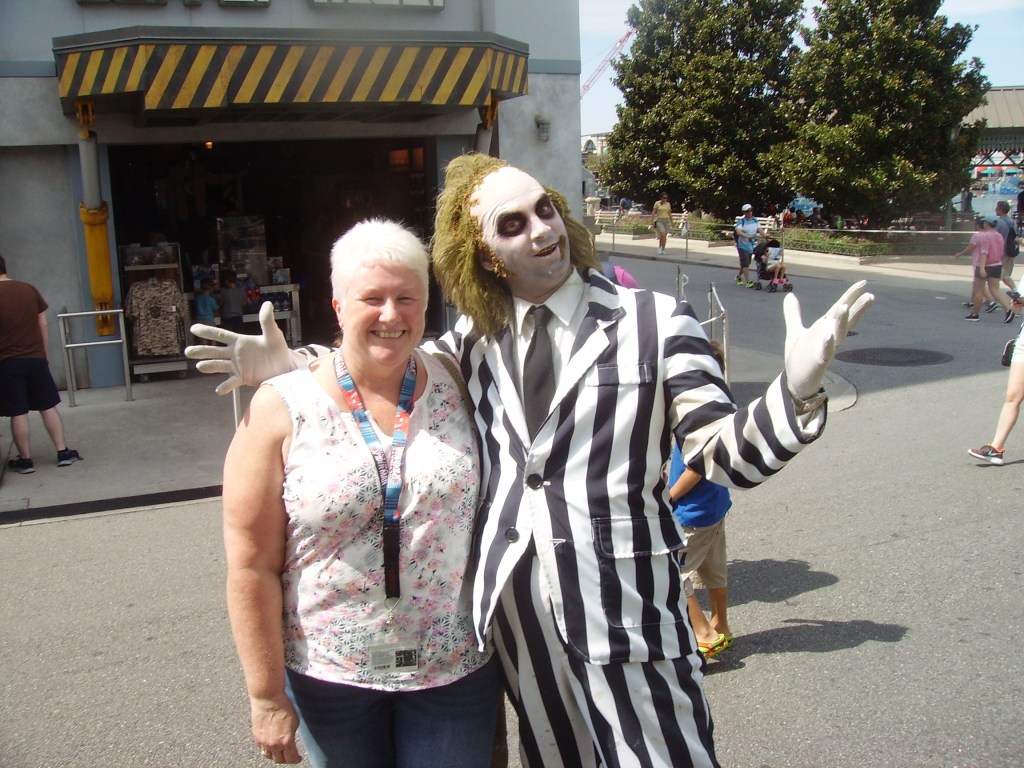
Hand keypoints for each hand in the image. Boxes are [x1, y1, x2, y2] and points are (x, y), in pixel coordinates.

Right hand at [185, 302, 299, 394]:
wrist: (284, 366)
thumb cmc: (277, 349)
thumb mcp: (273, 334)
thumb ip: (267, 321)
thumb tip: (267, 304)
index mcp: (239, 342)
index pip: (220, 335)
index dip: (207, 332)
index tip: (193, 328)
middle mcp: (234, 354)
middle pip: (214, 351)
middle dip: (201, 351)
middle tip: (188, 351)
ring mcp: (237, 366)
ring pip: (219, 365)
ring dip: (209, 366)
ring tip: (199, 366)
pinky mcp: (243, 378)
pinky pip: (232, 382)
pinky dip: (225, 386)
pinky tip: (219, 390)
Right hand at [250, 694, 301, 763]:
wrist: (268, 699)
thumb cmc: (283, 707)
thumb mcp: (295, 722)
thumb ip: (292, 734)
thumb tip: (290, 740)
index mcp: (286, 741)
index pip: (291, 758)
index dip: (296, 759)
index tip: (298, 758)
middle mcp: (274, 744)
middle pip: (279, 760)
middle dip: (286, 759)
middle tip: (289, 756)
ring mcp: (263, 742)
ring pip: (268, 756)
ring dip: (274, 755)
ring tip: (279, 752)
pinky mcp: (256, 737)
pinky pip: (261, 748)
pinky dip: (266, 748)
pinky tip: (270, 744)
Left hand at [783, 281, 873, 399]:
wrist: (794, 382)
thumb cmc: (799, 358)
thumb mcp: (795, 331)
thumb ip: (793, 314)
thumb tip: (790, 295)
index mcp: (825, 328)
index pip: (840, 309)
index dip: (851, 296)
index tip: (864, 282)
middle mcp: (829, 337)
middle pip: (846, 321)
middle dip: (857, 309)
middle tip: (870, 296)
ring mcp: (826, 350)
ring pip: (838, 335)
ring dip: (842, 321)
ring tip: (844, 307)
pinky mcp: (818, 363)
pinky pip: (825, 353)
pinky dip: (828, 344)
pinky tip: (829, 335)